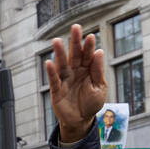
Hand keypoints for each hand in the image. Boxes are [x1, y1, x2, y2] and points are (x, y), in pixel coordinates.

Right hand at [46, 24, 107, 144]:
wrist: (81, 120)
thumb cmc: (91, 103)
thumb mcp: (100, 88)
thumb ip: (98, 71)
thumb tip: (99, 52)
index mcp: (87, 69)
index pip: (88, 55)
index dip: (89, 46)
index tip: (91, 37)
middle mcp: (75, 71)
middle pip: (75, 54)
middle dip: (75, 42)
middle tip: (75, 28)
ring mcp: (65, 79)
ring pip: (62, 64)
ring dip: (59, 53)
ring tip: (56, 41)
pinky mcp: (57, 90)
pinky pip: (54, 80)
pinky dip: (51, 72)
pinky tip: (49, 62)